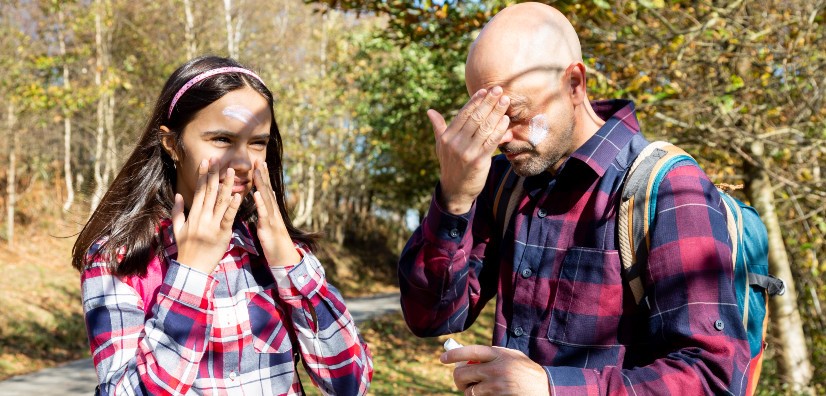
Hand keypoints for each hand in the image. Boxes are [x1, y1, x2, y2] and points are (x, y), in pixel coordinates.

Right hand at [172, 158, 241, 273]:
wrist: (192, 269)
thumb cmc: (185, 249)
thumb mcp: (177, 229)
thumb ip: (177, 211)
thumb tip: (177, 195)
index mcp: (193, 215)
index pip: (199, 190)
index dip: (203, 175)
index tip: (206, 161)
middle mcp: (202, 217)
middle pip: (210, 192)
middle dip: (214, 174)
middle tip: (219, 159)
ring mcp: (212, 225)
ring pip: (220, 201)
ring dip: (227, 185)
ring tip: (232, 171)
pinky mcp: (222, 233)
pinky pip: (228, 217)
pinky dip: (233, 206)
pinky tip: (238, 195)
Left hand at [252, 160, 300, 266]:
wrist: (283, 257)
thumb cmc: (274, 241)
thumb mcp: (269, 223)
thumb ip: (267, 209)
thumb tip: (267, 194)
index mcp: (271, 210)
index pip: (266, 190)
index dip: (263, 176)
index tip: (259, 162)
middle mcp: (273, 211)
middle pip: (267, 190)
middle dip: (263, 175)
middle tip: (259, 160)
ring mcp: (272, 218)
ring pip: (266, 198)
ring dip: (261, 184)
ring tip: (256, 171)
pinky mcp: (269, 227)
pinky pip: (264, 214)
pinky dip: (260, 203)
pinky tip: (256, 194)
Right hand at [429, 87, 509, 214]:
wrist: (456, 190)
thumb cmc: (451, 165)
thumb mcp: (441, 146)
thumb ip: (438, 127)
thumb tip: (430, 111)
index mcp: (446, 137)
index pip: (463, 114)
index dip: (475, 101)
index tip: (485, 90)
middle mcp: (455, 143)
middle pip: (475, 118)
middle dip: (488, 102)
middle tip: (498, 89)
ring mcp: (466, 152)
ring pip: (484, 128)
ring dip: (496, 112)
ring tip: (505, 100)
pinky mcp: (478, 161)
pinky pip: (491, 142)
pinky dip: (499, 130)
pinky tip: (506, 120)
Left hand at [441, 344, 549, 395]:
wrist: (547, 389)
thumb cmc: (527, 371)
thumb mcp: (513, 357)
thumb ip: (494, 354)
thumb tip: (467, 357)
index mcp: (499, 354)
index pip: (470, 351)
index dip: (454, 354)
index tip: (443, 358)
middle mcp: (496, 368)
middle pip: (463, 373)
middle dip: (458, 379)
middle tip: (462, 381)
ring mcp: (497, 385)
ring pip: (470, 391)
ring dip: (471, 392)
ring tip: (481, 390)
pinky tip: (490, 395)